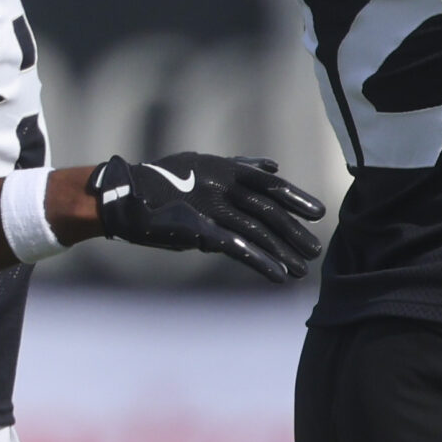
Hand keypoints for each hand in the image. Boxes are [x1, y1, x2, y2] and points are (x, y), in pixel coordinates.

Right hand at [90, 154, 325, 282]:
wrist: (123, 196)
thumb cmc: (165, 180)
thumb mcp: (204, 165)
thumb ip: (240, 167)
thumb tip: (273, 165)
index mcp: (226, 169)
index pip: (271, 185)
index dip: (296, 198)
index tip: (318, 213)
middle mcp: (223, 186)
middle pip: (269, 211)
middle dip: (294, 232)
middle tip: (316, 249)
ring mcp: (211, 208)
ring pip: (258, 232)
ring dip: (283, 252)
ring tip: (302, 270)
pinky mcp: (200, 231)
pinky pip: (238, 249)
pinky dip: (261, 263)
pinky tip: (278, 276)